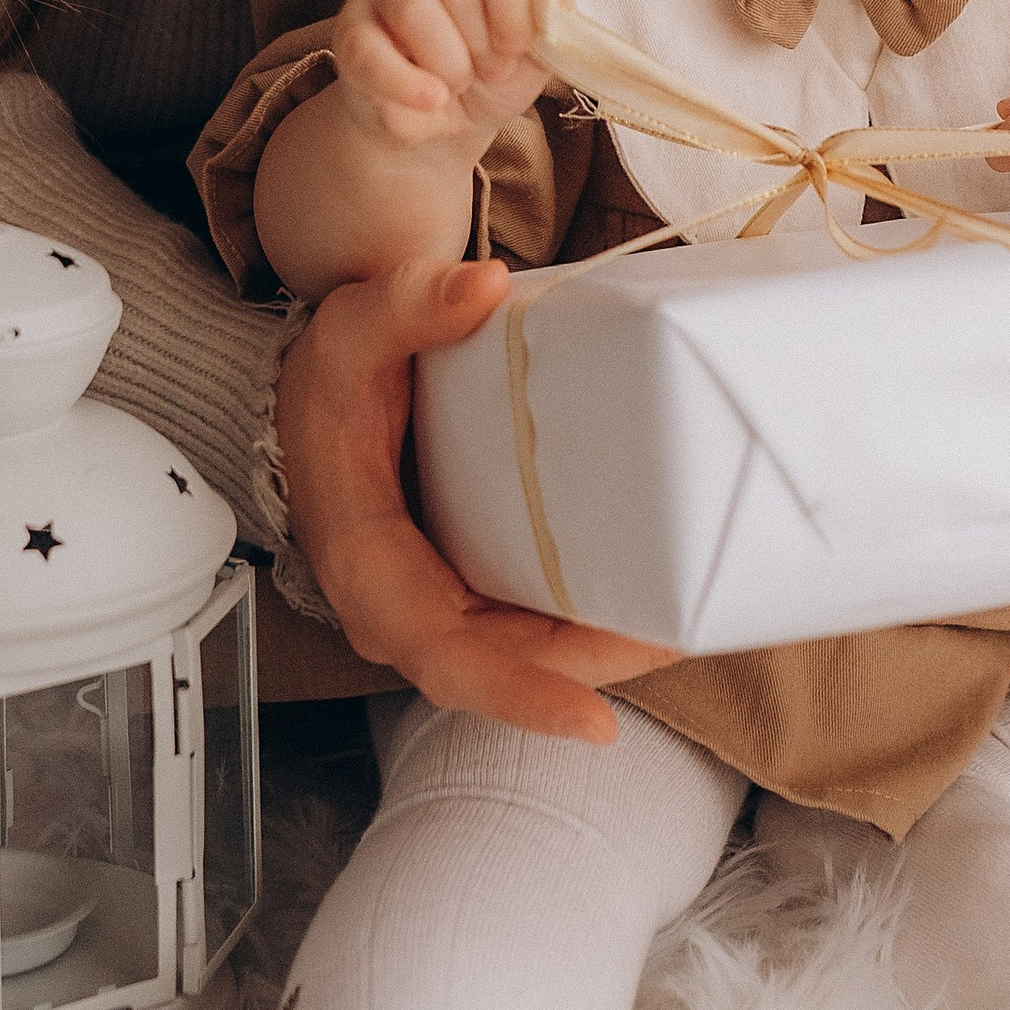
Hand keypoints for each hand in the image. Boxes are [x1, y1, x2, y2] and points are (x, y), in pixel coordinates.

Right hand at [273, 250, 676, 742]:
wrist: (319, 393)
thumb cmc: (332, 376)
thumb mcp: (353, 331)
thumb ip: (410, 304)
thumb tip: (481, 287)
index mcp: (369, 568)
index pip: (443, 657)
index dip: (517, 696)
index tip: (594, 722)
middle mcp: (406, 606)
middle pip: (509, 668)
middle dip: (596, 667)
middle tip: (684, 632)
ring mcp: (442, 602)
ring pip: (529, 655)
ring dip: (606, 650)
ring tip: (690, 616)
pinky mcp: (472, 586)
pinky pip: (533, 624)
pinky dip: (591, 620)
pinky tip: (653, 590)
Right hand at [333, 0, 547, 157]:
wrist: (442, 125)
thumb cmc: (488, 75)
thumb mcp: (532, 54)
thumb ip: (549, 22)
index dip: (512, 3)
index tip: (517, 47)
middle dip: (483, 44)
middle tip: (488, 72)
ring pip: (414, 9)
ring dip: (449, 63)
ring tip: (457, 85)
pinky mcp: (349, 30)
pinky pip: (372, 52)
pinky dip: (407, 84)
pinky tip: (431, 100)